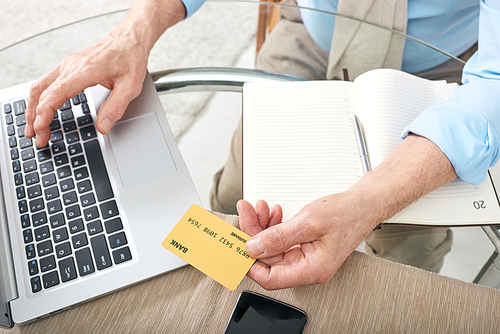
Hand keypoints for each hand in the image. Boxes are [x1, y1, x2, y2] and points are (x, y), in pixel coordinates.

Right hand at [25, 25, 148, 147]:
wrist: (128, 40)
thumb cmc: (130, 59)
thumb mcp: (131, 87)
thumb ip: (115, 108)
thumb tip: (103, 127)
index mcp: (86, 70)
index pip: (57, 93)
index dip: (46, 112)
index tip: (41, 128)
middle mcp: (72, 66)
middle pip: (42, 92)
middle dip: (36, 117)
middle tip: (37, 137)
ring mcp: (67, 65)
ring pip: (40, 86)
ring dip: (33, 108)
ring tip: (33, 128)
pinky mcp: (68, 67)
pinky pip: (46, 83)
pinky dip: (40, 99)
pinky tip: (40, 111)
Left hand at [238, 196, 376, 289]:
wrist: (363, 204)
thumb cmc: (347, 214)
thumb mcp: (309, 222)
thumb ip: (279, 236)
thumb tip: (254, 247)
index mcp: (311, 269)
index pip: (270, 278)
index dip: (250, 263)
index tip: (238, 244)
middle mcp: (306, 266)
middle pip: (268, 258)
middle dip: (254, 233)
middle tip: (246, 211)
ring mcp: (304, 256)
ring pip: (272, 246)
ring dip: (262, 226)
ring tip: (259, 207)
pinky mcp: (303, 244)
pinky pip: (280, 239)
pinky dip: (273, 225)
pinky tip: (273, 212)